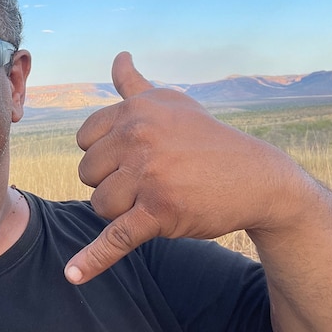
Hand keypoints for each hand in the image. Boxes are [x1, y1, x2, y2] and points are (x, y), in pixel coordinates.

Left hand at [64, 52, 303, 284]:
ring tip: (156, 198)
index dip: (106, 153)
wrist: (258, 178)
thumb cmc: (207, 139)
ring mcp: (149, 176)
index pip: (84, 140)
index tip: (136, 155)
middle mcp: (139, 137)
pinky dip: (93, 259)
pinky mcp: (160, 213)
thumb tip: (119, 57)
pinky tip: (72, 275)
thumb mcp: (172, 103)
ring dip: (121, 209)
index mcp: (136, 111)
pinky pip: (116, 238)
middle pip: (87, 173)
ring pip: (99, 205)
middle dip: (113, 182)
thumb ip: (135, 86)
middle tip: (151, 178)